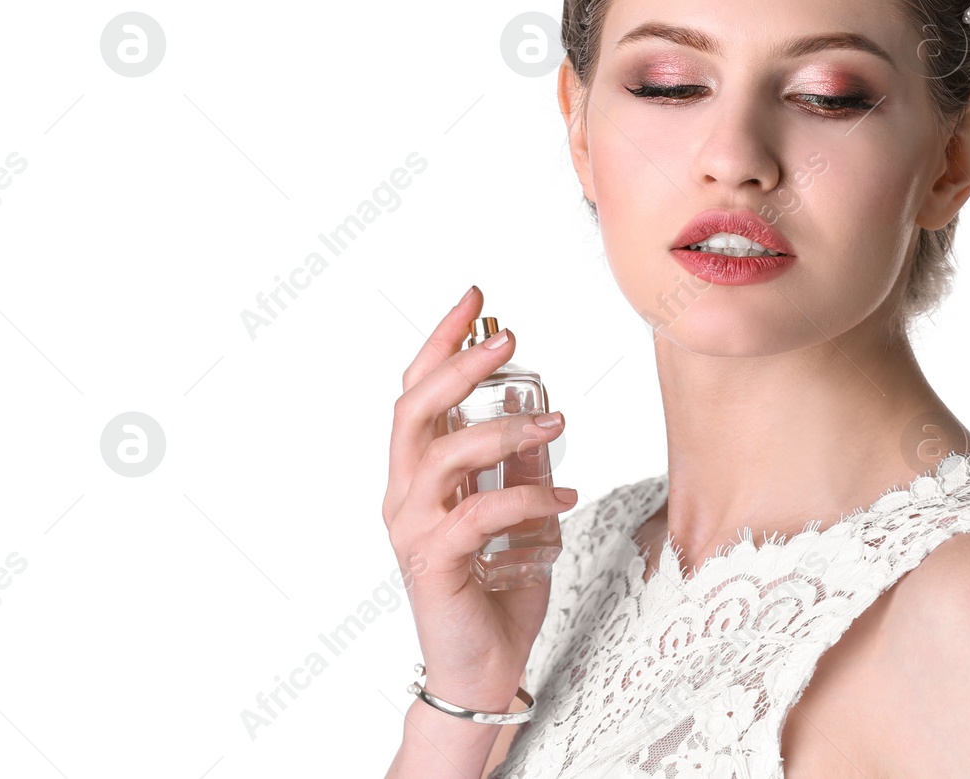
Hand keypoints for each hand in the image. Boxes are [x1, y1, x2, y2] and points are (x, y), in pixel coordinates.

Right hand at [382, 285, 576, 705]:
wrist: (483, 670)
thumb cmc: (497, 593)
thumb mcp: (520, 516)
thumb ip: (520, 468)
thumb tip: (539, 417)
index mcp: (418, 477)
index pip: (416, 393)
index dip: (442, 341)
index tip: (477, 298)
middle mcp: (404, 496)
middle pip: (414, 410)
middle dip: (460, 364)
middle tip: (509, 337)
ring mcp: (413, 530)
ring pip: (443, 454)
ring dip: (503, 428)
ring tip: (559, 422)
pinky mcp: (433, 563)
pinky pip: (478, 512)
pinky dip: (526, 496)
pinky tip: (564, 497)